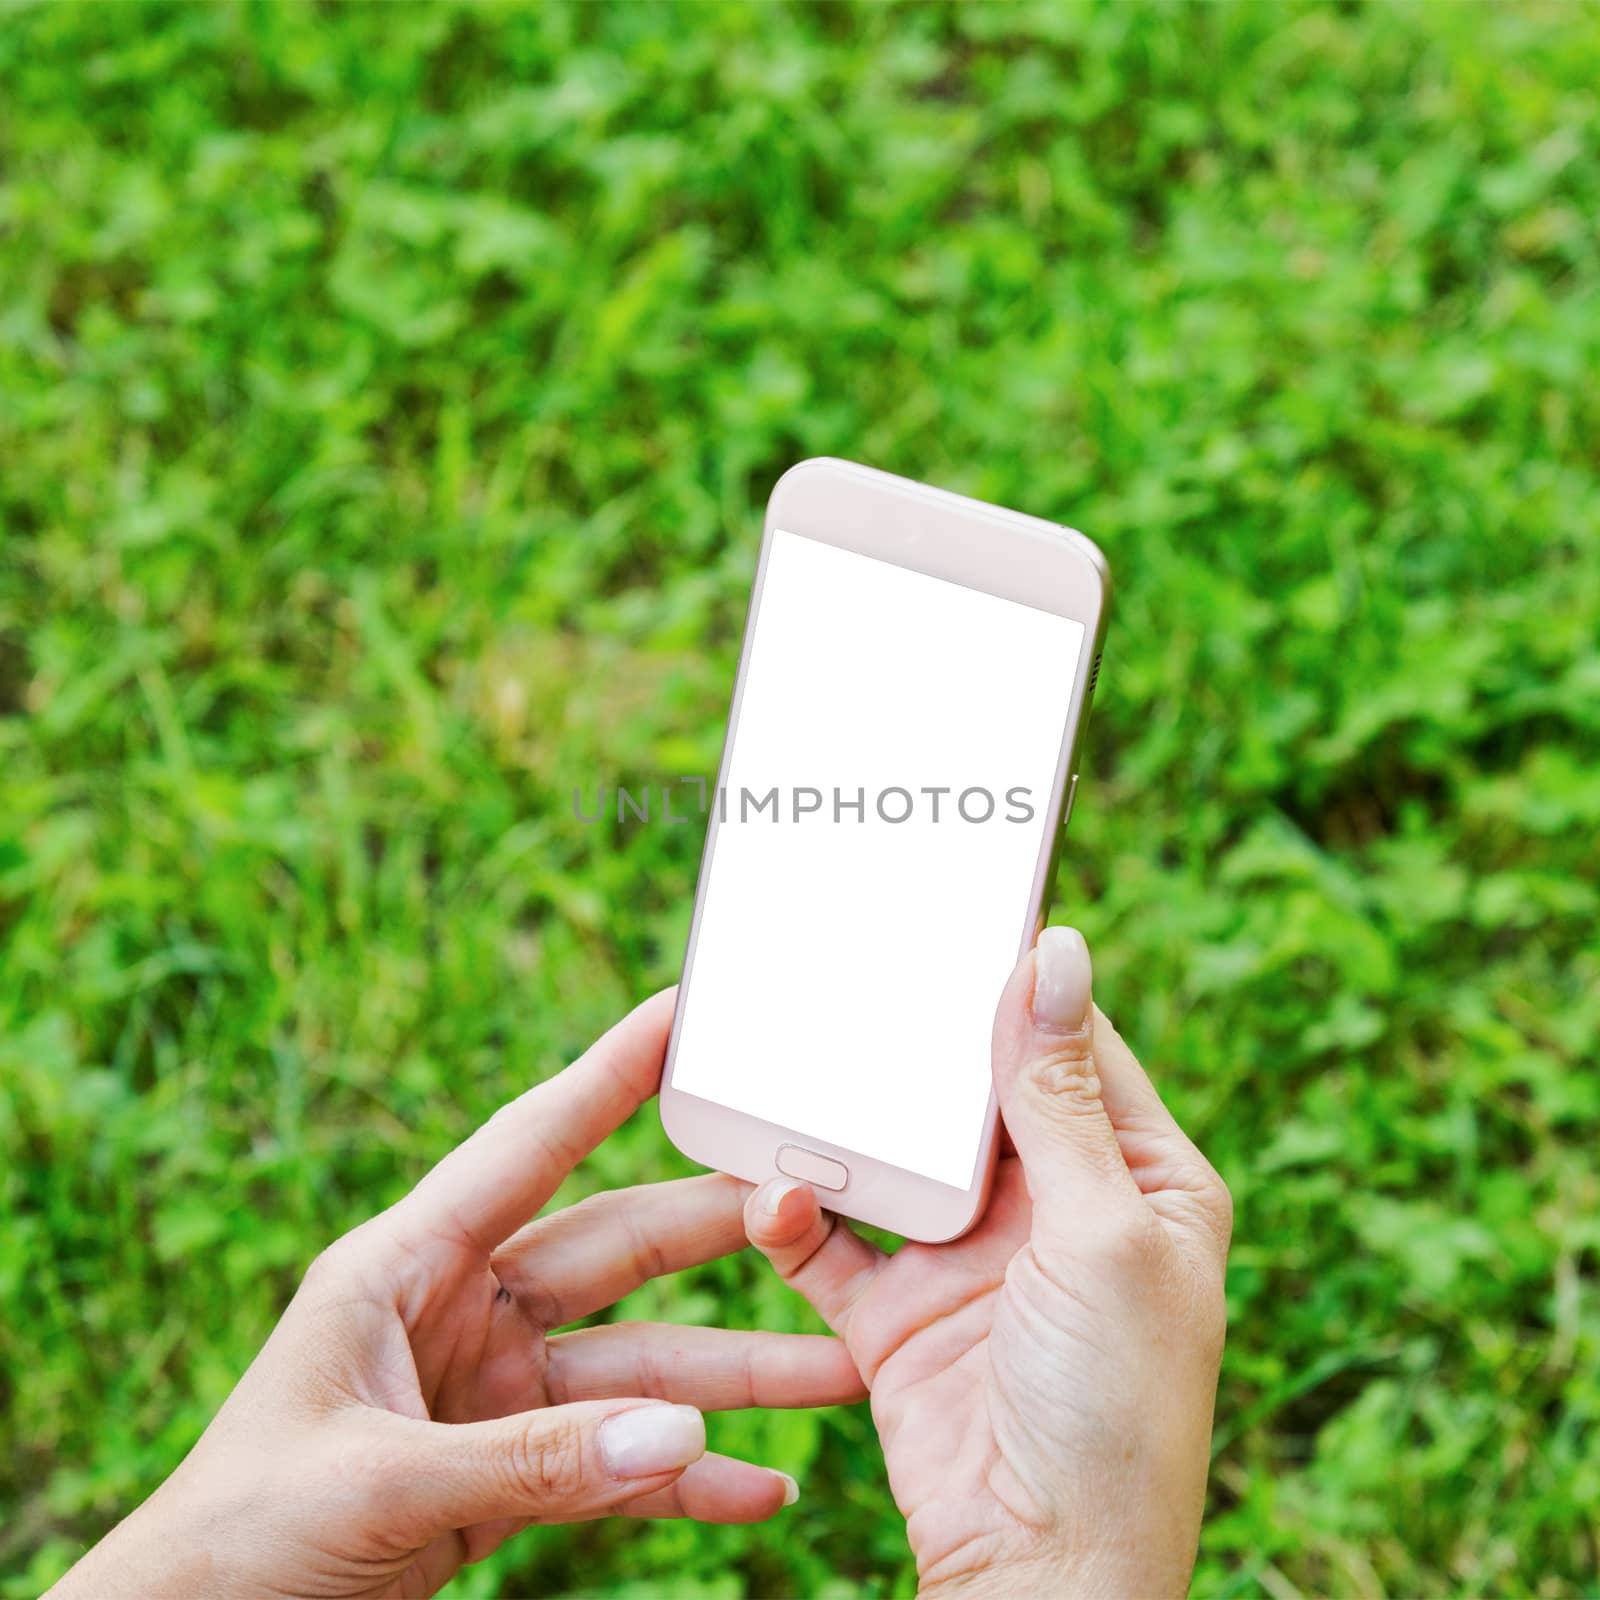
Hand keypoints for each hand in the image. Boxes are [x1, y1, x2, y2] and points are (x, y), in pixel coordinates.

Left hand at [53, 990, 862, 1599]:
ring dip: (737, 1377)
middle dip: (721, 1232)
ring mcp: (493, 1391)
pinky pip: (621, 1463)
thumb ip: (531, 1461)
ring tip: (840, 1373)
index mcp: (405, 1266)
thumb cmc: (237, 1538)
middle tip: (815, 1206)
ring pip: (642, 1365)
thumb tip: (681, 1436)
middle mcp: (463, 1310)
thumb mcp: (376, 1484)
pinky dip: (688, 1476)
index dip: (610, 1074)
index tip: (688, 1010)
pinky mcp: (513, 1469)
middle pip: (620, 1250)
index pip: (530, 1147)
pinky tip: (758, 1488)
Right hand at [745, 928, 1230, 1597]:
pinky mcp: (895, 1310)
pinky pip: (830, 1239)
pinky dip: (794, 1214)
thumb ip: (1058, 1097)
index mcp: (1137, 1177)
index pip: (1072, 1045)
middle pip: (970, 1090)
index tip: (954, 909)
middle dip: (913, 1043)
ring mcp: (968, 1257)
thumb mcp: (1102, 1233)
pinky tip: (771, 1193)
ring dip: (844, 1122)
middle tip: (853, 968)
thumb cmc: (1114, 1409)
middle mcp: (1052, 1206)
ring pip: (891, 1154)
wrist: (1040, 1574)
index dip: (1016, 981)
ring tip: (792, 1070)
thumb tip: (1057, 952)